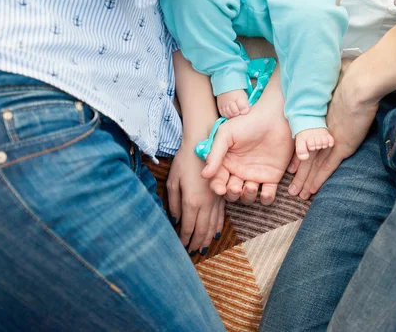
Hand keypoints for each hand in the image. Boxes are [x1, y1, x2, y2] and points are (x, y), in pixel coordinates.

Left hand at [167, 140, 224, 254]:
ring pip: (213, 225)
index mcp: (192, 201)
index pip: (188, 227)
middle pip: (202, 230)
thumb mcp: (173, 181)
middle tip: (191, 253)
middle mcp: (206, 203)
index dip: (184, 239)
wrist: (204, 143)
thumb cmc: (185, 161)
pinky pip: (221, 215)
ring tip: (202, 248)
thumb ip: (173, 203)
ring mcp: (216, 199)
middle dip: (196, 243)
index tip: (180, 248)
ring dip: (207, 238)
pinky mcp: (222, 194)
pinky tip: (214, 233)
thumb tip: (175, 220)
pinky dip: (217, 226)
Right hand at [201, 94, 293, 205]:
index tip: (220, 189)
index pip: (218, 180)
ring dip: (247, 197)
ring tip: (251, 186)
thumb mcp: (226, 134)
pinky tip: (265, 193)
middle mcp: (239, 171)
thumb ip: (215, 153)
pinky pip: (267, 195)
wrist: (274, 115)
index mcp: (226, 162)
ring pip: (247, 197)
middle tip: (235, 188)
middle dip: (232, 194)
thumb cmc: (247, 121)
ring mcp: (255, 175)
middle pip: (231, 192)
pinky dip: (266, 199)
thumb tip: (204, 175)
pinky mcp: (272, 177)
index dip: (217, 187)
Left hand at [288, 58, 378, 198]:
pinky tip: (311, 191)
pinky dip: (318, 180)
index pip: (305, 141)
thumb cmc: (352, 76)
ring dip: (305, 182)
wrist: (359, 84)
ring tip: (298, 194)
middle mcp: (320, 130)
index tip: (293, 164)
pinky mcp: (340, 146)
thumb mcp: (338, 76)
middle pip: (306, 156)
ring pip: (313, 166)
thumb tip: (342, 66)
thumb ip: (337, 78)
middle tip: (291, 187)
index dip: (299, 154)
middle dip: (298, 173)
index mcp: (319, 117)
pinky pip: (326, 167)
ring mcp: (328, 139)